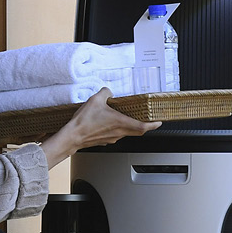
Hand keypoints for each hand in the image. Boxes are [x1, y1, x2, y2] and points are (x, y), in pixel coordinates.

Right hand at [40, 89, 160, 168]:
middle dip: (145, 126)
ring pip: (126, 133)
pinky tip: (110, 122)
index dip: (153, 124)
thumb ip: (105, 93)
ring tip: (126, 118)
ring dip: (129, 126)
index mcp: (120, 123)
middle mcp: (118, 133)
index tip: (159, 122)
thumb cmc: (83, 122)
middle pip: (137, 131)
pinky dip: (117, 129)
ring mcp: (111, 138)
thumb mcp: (96, 100)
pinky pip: (115, 135)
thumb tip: (108, 92)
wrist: (72, 137)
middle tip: (149, 121)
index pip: (143, 126)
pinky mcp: (104, 141)